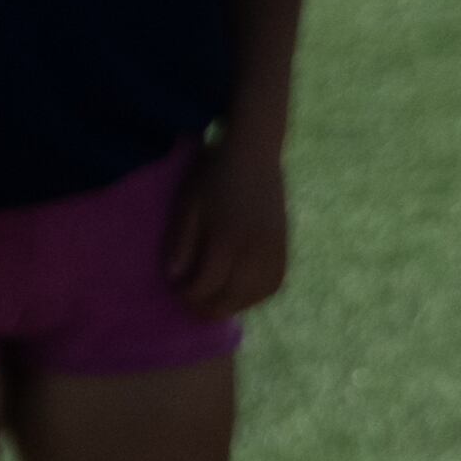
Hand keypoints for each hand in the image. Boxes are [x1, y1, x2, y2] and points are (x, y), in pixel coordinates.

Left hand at [166, 127, 291, 319]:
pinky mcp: (285, 248)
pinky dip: (256, 295)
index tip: (175, 290)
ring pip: (255, 296)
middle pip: (232, 298)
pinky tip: (242, 291)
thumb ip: (181, 243)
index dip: (187, 294)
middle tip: (192, 304)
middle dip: (208, 307)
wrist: (254, 153)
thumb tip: (176, 277)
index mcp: (226, 239)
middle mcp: (254, 250)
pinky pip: (274, 284)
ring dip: (233, 305)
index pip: (205, 285)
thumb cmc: (214, 175)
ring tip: (216, 300)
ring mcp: (274, 251)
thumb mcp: (188, 205)